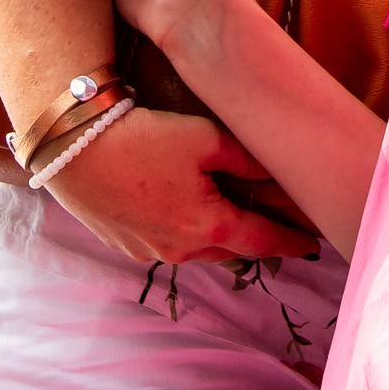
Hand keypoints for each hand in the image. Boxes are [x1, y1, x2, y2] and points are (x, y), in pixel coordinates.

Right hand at [35, 102, 316, 264]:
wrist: (76, 149)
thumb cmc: (144, 139)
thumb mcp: (205, 138)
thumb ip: (245, 158)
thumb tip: (273, 170)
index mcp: (209, 227)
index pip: (263, 241)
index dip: (290, 242)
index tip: (312, 245)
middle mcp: (181, 249)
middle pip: (231, 250)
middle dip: (255, 242)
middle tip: (277, 231)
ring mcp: (150, 250)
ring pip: (197, 249)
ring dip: (219, 238)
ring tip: (234, 223)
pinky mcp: (124, 243)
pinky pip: (168, 243)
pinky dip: (186, 233)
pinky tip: (185, 214)